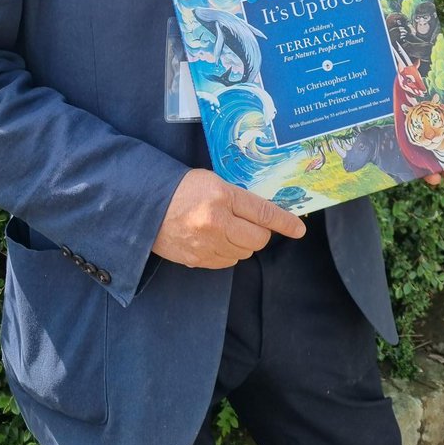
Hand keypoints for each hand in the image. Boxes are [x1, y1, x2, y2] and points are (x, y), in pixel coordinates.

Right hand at [152, 169, 305, 268]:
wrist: (144, 206)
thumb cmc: (180, 188)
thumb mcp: (212, 182)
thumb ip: (237, 197)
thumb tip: (264, 214)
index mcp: (221, 196)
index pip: (262, 212)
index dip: (284, 222)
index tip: (299, 229)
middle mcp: (216, 222)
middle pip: (257, 238)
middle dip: (260, 232)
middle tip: (249, 223)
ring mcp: (206, 244)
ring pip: (244, 252)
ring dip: (243, 243)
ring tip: (227, 228)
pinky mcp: (197, 260)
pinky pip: (227, 262)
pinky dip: (228, 252)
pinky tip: (215, 240)